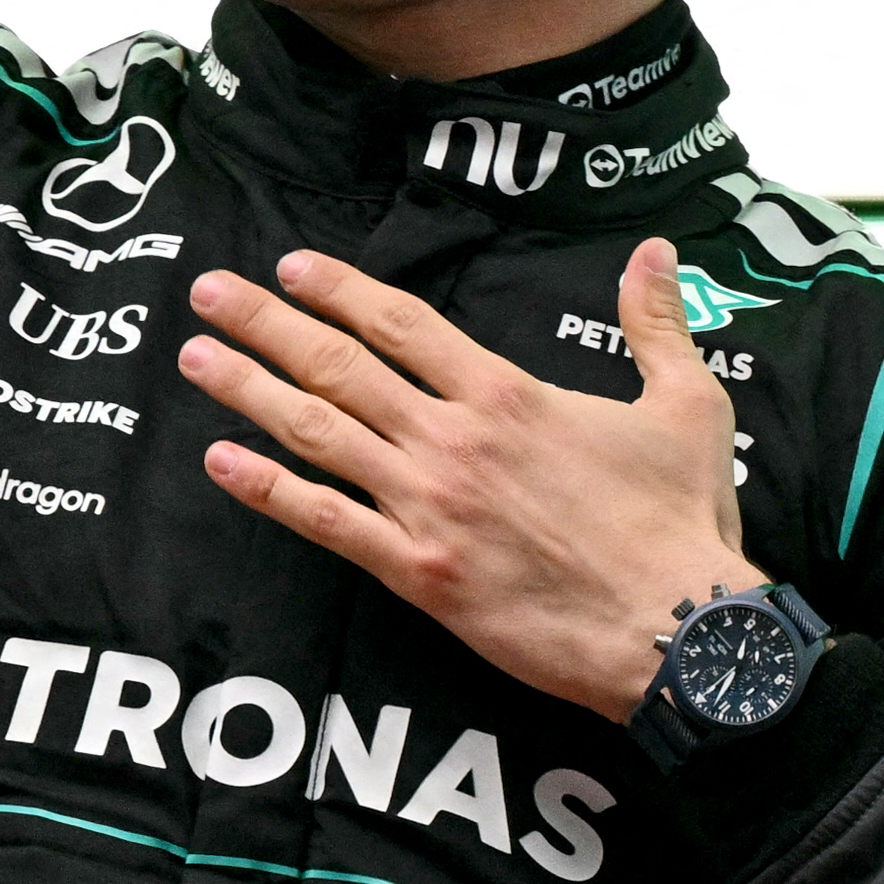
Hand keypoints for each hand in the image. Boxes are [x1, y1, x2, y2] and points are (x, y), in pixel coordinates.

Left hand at [182, 238, 751, 721]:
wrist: (680, 632)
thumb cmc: (681, 523)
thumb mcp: (689, 406)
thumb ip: (658, 324)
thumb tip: (654, 251)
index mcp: (507, 394)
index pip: (402, 324)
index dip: (340, 290)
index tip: (291, 266)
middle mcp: (454, 439)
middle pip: (339, 365)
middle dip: (266, 322)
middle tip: (207, 291)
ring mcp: (430, 506)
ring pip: (319, 433)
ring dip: (248, 391)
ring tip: (194, 358)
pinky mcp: (421, 574)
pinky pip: (328, 524)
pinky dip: (268, 491)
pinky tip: (221, 462)